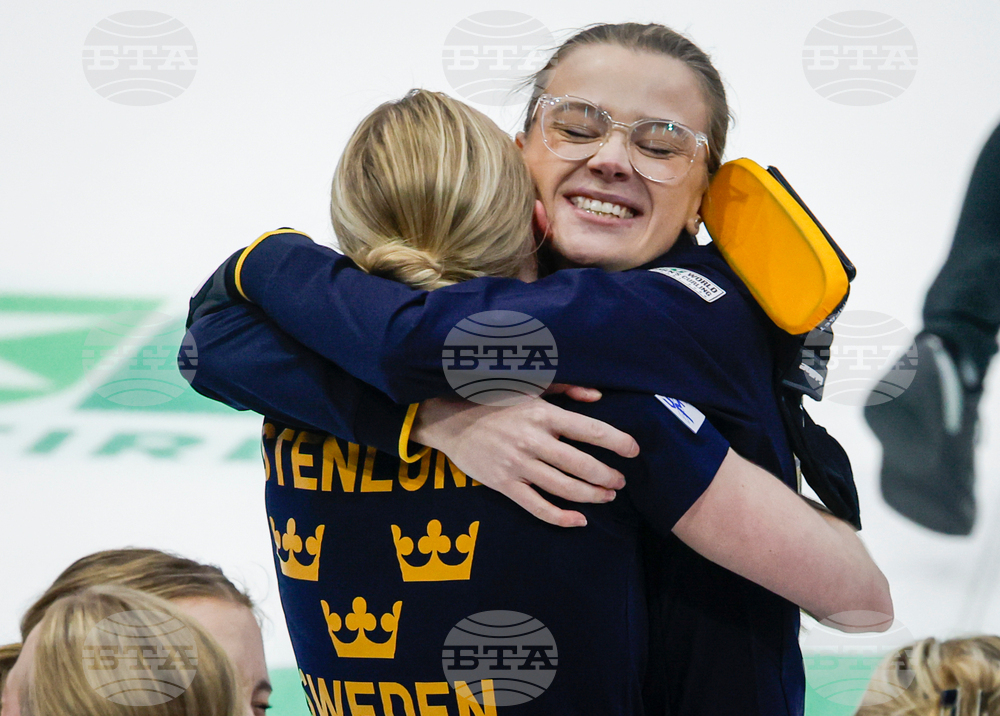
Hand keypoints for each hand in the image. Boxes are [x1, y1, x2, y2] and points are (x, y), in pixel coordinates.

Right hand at [411, 395, 638, 527]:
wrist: (449, 420)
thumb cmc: (493, 400)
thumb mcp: (529, 386)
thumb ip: (566, 388)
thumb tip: (598, 396)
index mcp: (542, 414)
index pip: (590, 430)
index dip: (617, 442)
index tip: (634, 450)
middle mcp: (532, 440)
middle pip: (582, 465)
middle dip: (608, 475)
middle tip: (620, 480)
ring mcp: (517, 465)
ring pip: (564, 489)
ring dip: (592, 496)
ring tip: (607, 496)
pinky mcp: (504, 484)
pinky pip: (538, 507)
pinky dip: (562, 518)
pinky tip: (579, 520)